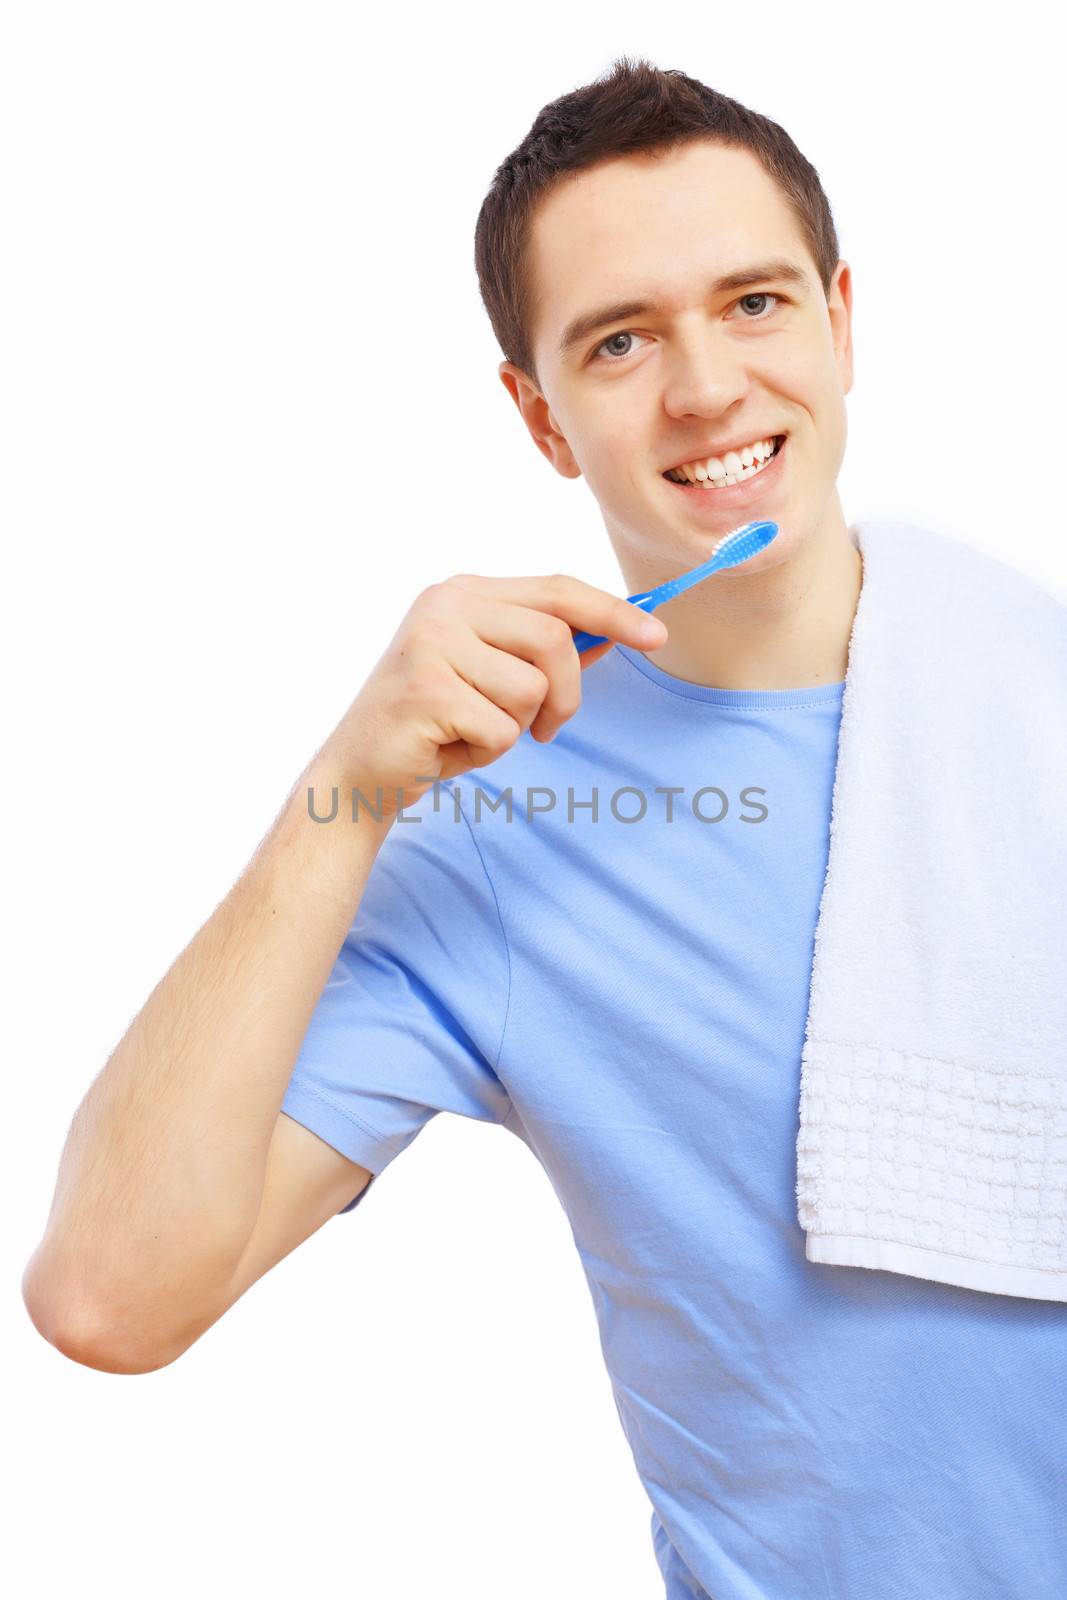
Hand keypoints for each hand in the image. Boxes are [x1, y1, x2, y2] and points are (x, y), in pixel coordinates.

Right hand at [313, 571, 667, 818]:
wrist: (359, 773)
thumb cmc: (433, 727)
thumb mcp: (492, 679)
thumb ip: (543, 653)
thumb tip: (613, 635)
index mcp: (463, 594)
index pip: (557, 589)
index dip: (612, 612)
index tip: (656, 635)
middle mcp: (445, 606)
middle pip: (555, 638)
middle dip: (567, 695)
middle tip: (545, 730)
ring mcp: (432, 644)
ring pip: (533, 687)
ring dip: (517, 727)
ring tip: (473, 732)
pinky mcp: (428, 691)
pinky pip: (503, 728)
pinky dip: (487, 752)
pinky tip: (449, 747)